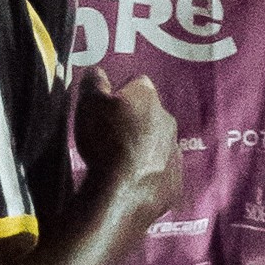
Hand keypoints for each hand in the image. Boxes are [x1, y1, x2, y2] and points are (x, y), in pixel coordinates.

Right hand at [73, 70, 180, 210]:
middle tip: (110, 136)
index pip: (137, 83)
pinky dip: (149, 175)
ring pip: (158, 144)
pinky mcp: (176, 182)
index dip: (120, 93)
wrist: (120, 193)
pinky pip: (162, 172)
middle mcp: (168, 120)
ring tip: (118, 163)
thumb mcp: (88, 103)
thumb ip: (93, 82)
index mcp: (148, 97)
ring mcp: (175, 152)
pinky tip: (130, 183)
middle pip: (150, 114)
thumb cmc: (104, 140)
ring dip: (142, 149)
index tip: (106, 107)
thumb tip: (97, 71)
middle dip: (134, 122)